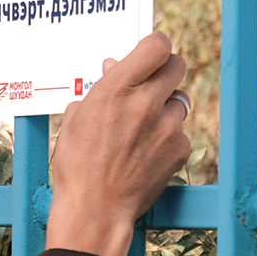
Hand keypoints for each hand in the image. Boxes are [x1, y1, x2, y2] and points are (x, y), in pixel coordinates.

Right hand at [48, 33, 192, 255]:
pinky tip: (147, 151)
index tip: (151, 52)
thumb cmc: (77, 165)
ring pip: (179, 101)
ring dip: (165, 107)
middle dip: (165, 70)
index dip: (156, 46)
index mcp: (116, 89)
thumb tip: (113, 68)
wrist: (95, 210)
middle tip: (153, 82)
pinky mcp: (179, 150)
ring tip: (144, 126)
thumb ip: (99, 88)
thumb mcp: (76, 120)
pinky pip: (180, 132)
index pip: (157, 45)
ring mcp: (167, 127)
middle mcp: (146, 103)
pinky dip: (168, 138)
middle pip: (177, 65)